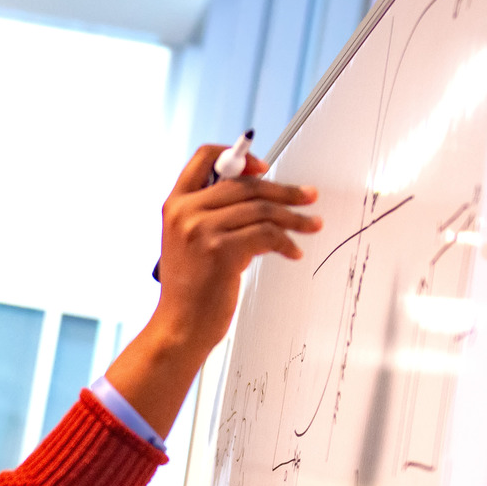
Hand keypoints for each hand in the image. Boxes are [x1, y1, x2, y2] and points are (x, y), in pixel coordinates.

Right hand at [105, 145, 320, 436]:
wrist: (180, 327)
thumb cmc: (188, 292)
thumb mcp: (188, 243)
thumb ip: (211, 215)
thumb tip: (259, 200)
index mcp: (175, 204)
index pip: (206, 158)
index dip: (239, 158)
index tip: (264, 170)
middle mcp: (186, 212)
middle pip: (245, 184)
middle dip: (284, 191)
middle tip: (308, 197)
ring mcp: (202, 229)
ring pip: (261, 209)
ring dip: (293, 217)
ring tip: (311, 225)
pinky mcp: (221, 250)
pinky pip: (266, 235)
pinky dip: (286, 242)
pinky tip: (293, 251)